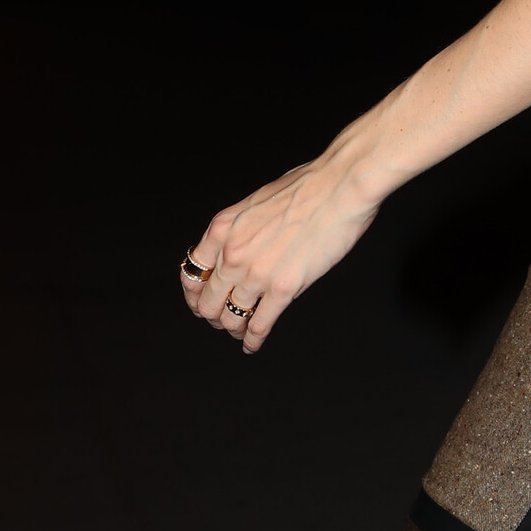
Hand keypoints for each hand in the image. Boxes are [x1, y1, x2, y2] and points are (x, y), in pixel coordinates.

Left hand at [179, 151, 380, 353]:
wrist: (339, 186)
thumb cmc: (307, 186)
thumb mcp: (257, 202)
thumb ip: (241, 229)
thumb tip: (238, 246)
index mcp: (223, 229)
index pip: (191, 273)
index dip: (194, 293)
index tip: (200, 299)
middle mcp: (232, 254)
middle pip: (207, 302)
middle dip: (213, 314)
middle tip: (223, 317)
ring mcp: (256, 274)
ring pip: (230, 318)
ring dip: (234, 328)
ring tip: (241, 331)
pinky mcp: (283, 289)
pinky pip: (259, 325)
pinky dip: (253, 340)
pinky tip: (253, 344)